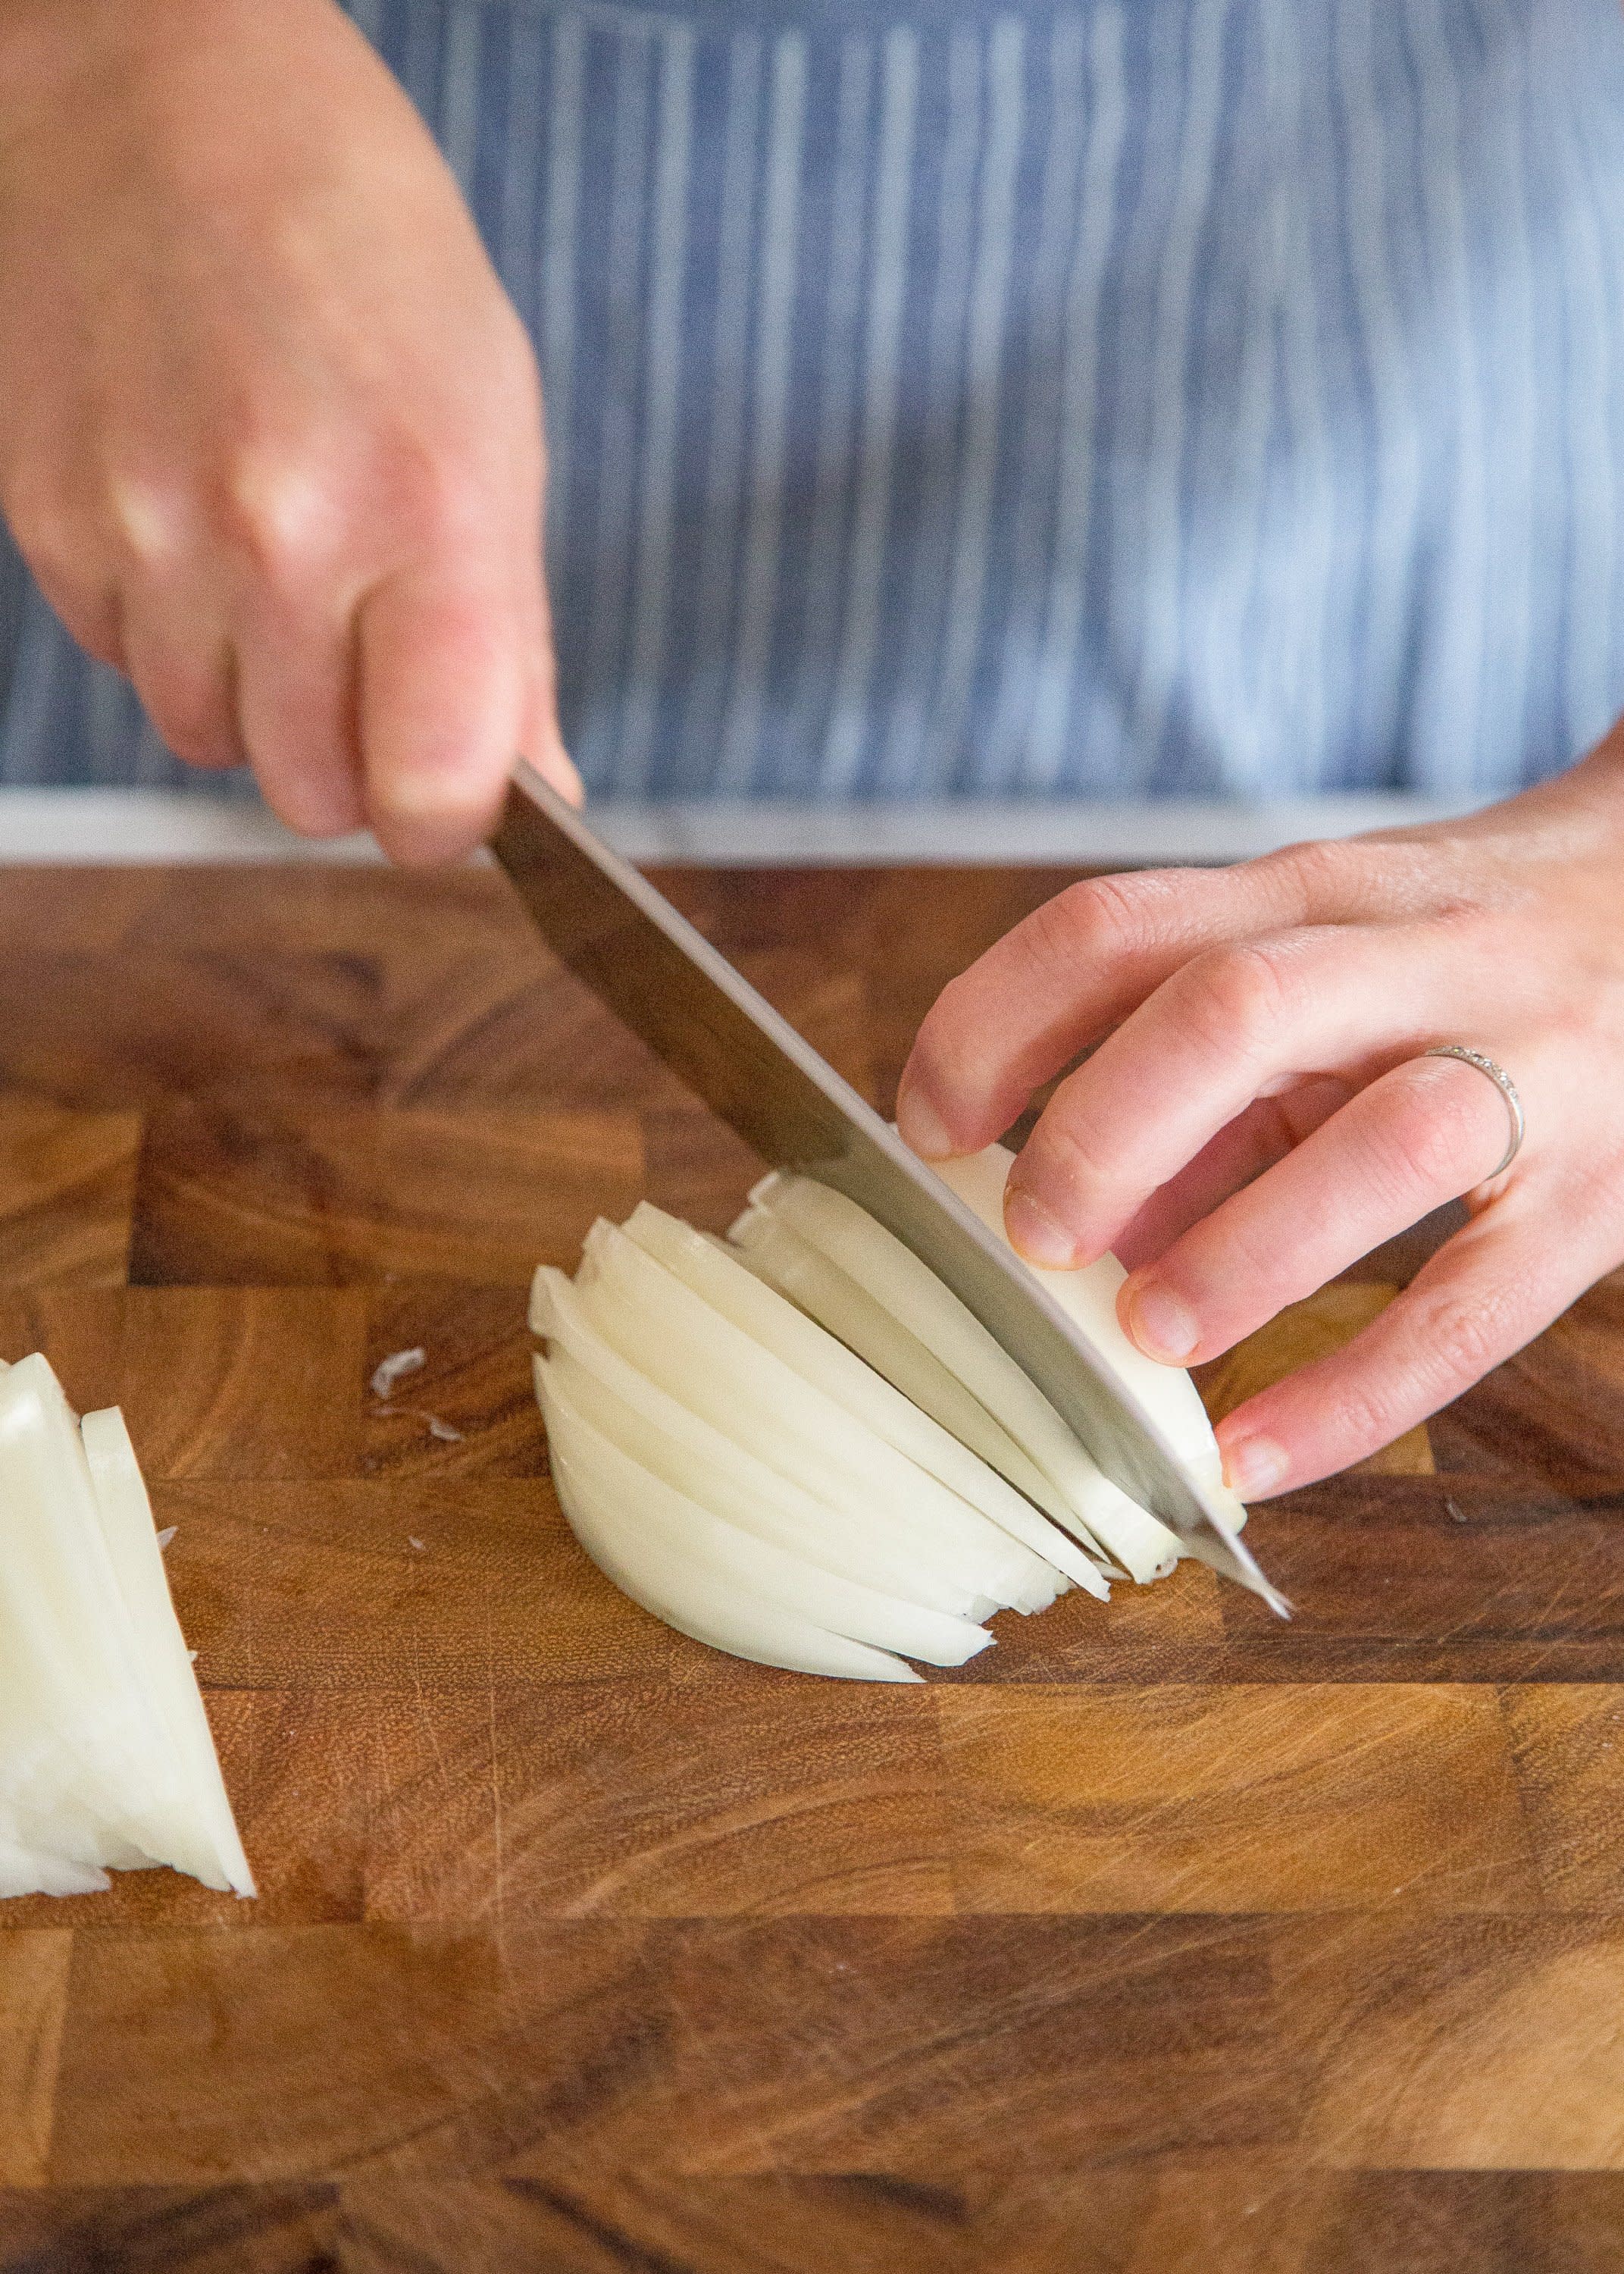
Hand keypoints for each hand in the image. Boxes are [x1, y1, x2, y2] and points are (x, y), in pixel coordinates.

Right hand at [0, 0, 578, 860]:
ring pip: (212, 740)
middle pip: (312, 794)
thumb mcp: (492, 431)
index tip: (451, 792)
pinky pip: (128, 663)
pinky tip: (197, 515)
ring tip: (279, 557)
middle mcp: (279, 536)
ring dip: (256, 694)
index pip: (430, 791)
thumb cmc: (365, 257)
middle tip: (369, 654)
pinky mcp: (53, 521)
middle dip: (352, 759)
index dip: (446, 817)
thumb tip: (539, 795)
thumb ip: (512, 641)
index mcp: (426, 512)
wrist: (164, 101)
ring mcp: (149, 531)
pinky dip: (172, 627)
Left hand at [897, 735, 1623, 1495]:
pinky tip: (1256, 1456)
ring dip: (1241, 1248)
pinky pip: (1479, 1305)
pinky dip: (1358, 1394)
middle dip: (1104, 1128)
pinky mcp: (1603, 1195)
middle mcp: (1415, 959)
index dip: (993, 1025)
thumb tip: (1079, 1229)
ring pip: (1384, 1143)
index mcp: (1310, 897)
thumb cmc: (1457, 958)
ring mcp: (1527, 1068)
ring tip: (1145, 1334)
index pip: (1115, 928)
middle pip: (1233, 1007)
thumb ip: (1202, 1087)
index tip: (928, 1127)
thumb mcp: (1321, 973)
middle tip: (1033, 1239)